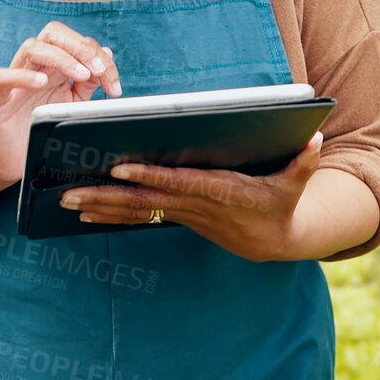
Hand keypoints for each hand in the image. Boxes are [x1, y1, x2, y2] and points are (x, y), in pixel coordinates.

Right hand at [0, 22, 121, 185]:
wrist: (16, 161)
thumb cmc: (41, 127)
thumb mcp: (72, 103)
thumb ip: (89, 81)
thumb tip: (108, 54)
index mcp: (53, 64)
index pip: (76, 42)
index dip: (99, 57)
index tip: (114, 86)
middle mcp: (34, 65)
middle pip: (53, 33)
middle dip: (81, 47)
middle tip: (99, 70)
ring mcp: (14, 79)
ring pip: (32, 48)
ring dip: (61, 58)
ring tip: (81, 76)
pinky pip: (3, 77)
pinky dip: (23, 76)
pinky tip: (42, 82)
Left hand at [63, 131, 323, 261]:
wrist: (275, 242)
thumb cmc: (282, 204)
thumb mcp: (296, 183)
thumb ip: (303, 161)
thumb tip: (314, 137)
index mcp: (218, 192)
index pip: (177, 183)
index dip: (148, 178)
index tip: (120, 168)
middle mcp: (194, 205)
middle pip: (143, 201)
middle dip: (105, 196)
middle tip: (69, 191)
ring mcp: (182, 214)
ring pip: (134, 211)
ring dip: (99, 206)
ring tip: (65, 200)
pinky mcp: (177, 217)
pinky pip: (139, 217)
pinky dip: (111, 215)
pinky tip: (84, 214)